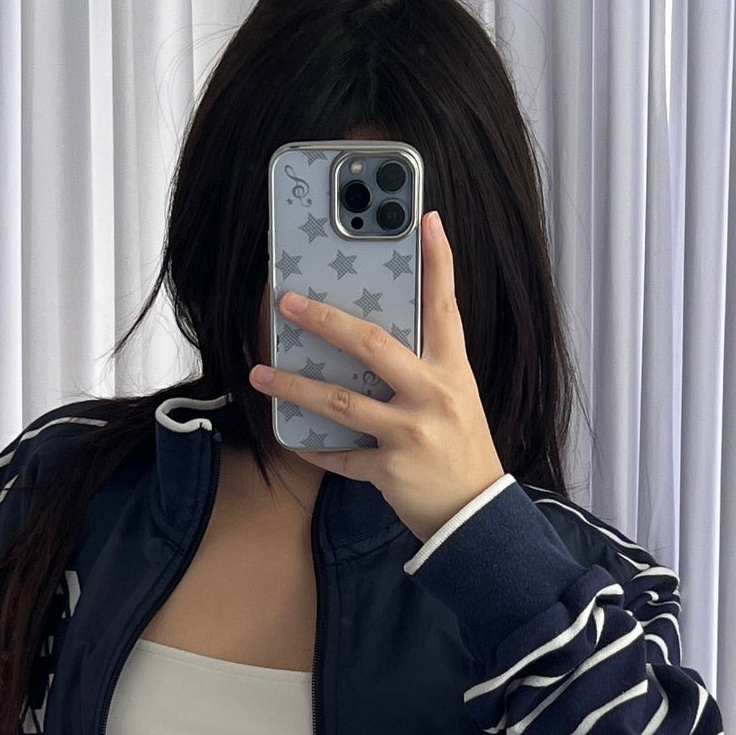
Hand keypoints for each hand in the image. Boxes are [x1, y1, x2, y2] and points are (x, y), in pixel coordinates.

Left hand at [249, 211, 505, 543]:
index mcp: (451, 370)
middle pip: (372, 345)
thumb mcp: (456, 396)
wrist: (475, 515)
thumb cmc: (460, 447)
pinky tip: (294, 439)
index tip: (427, 220)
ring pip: (340, 401)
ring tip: (260, 374)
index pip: (445, 305)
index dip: (439, 261)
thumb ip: (425, 364)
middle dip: (324, 321)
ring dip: (294, 386)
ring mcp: (410, 434)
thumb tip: (375, 333)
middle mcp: (432, 395)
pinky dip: (315, 448)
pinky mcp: (390, 471)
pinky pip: (341, 456)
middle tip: (288, 302)